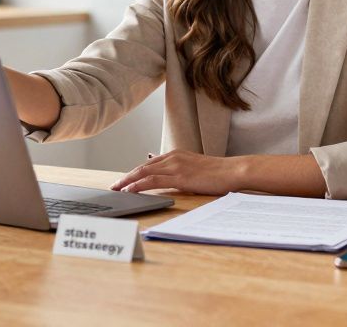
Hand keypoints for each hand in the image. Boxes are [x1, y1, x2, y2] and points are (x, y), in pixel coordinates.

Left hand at [109, 150, 243, 195]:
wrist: (232, 171)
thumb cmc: (217, 173)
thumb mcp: (194, 168)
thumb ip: (179, 170)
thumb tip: (165, 176)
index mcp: (176, 154)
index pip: (149, 164)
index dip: (134, 172)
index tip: (124, 180)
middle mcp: (173, 157)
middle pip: (142, 167)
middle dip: (126, 177)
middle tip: (114, 185)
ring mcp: (175, 166)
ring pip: (144, 173)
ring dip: (128, 181)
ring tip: (117, 189)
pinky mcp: (179, 177)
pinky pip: (153, 181)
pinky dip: (139, 185)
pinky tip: (130, 190)